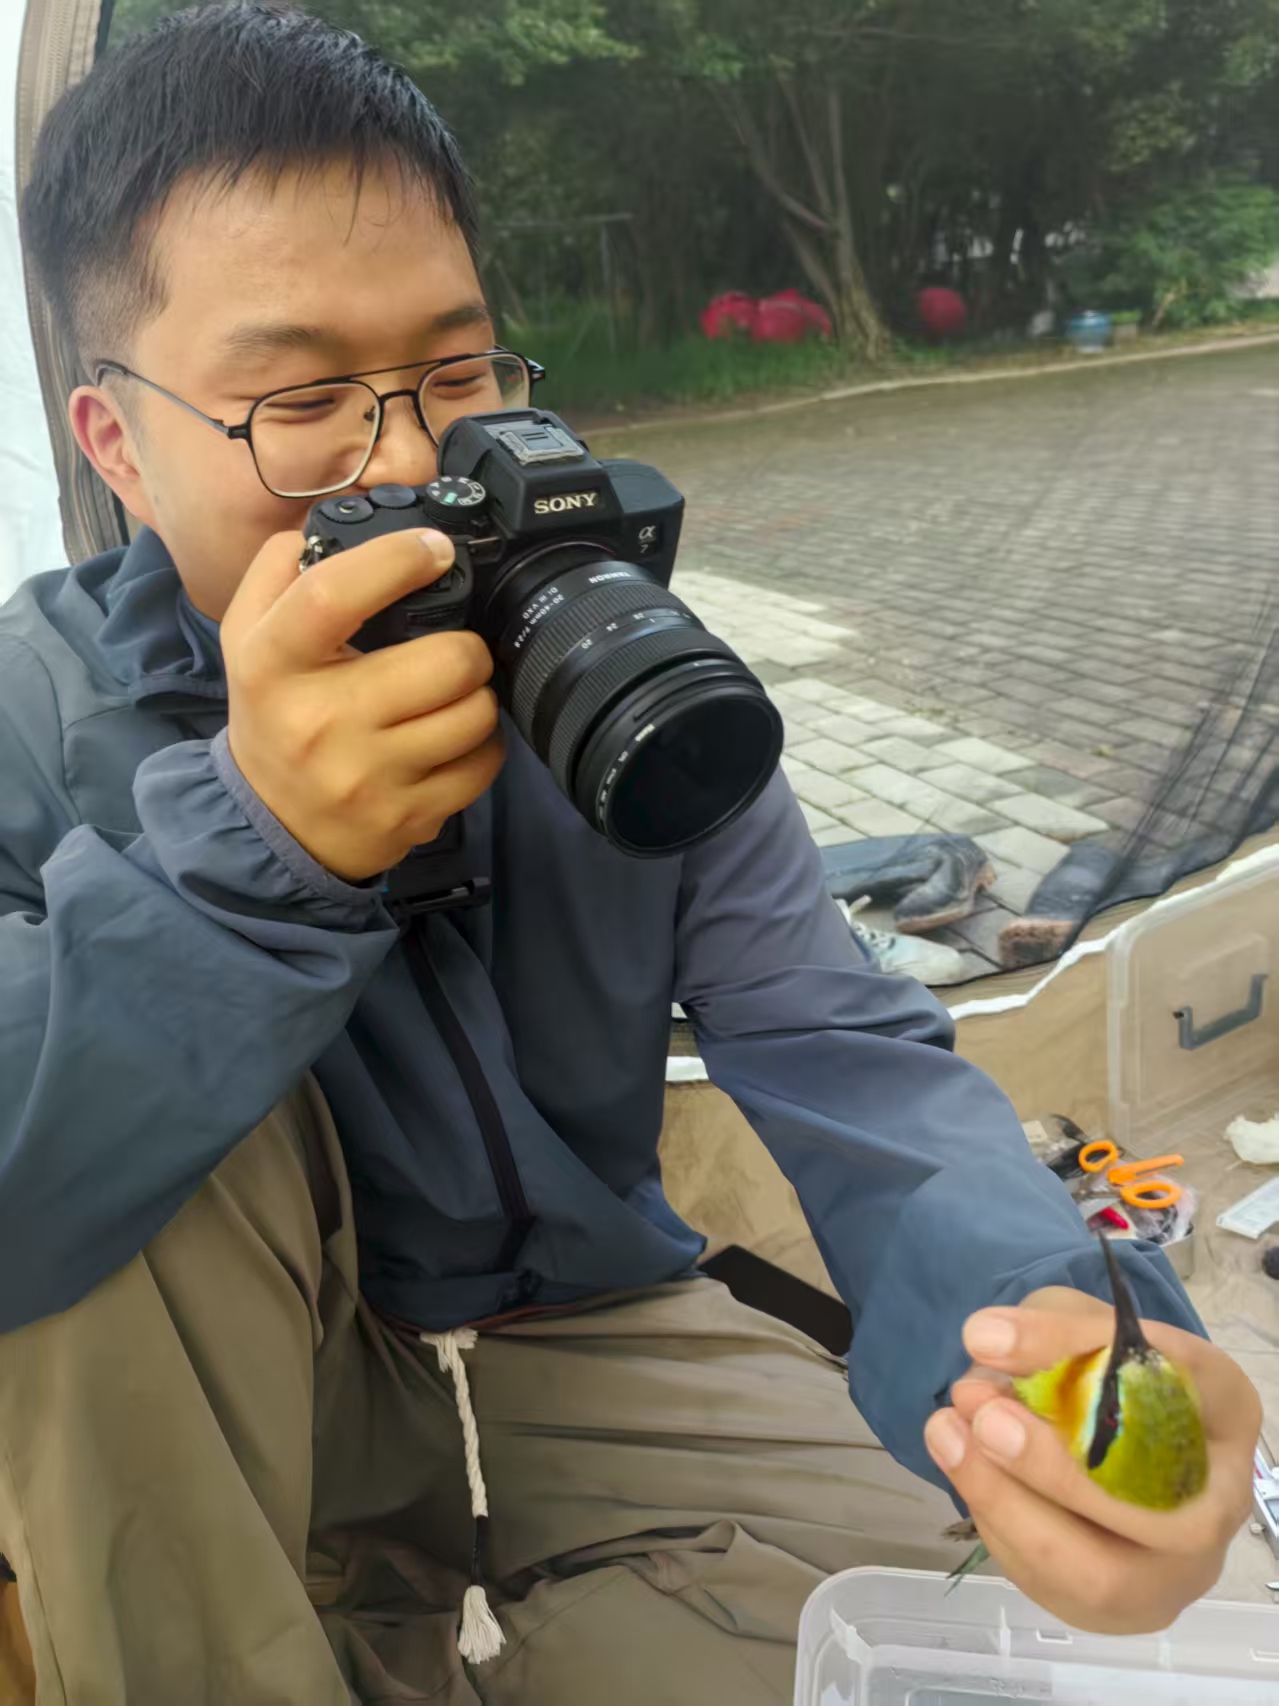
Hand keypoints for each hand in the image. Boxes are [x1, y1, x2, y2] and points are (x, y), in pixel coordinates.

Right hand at [223, 528, 503, 881]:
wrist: (272, 825)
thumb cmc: (274, 713)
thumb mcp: (247, 638)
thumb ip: (278, 570)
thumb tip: (334, 522)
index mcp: (273, 664)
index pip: (333, 594)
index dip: (396, 560)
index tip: (434, 549)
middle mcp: (320, 722)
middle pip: (445, 659)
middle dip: (467, 644)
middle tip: (454, 647)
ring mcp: (368, 776)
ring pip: (476, 713)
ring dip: (478, 695)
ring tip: (452, 694)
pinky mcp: (408, 815)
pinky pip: (483, 764)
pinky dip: (482, 744)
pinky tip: (454, 738)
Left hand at [924, 1286, 1261, 1633]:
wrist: (1104, 1426)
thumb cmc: (1102, 1369)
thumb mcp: (1079, 1324)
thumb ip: (1045, 1332)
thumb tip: (984, 1341)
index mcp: (1223, 1410)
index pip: (1174, 1393)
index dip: (1086, 1381)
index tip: (992, 1343)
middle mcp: (1216, 1502)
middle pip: (1155, 1518)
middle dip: (1054, 1471)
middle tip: (978, 1414)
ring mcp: (1173, 1568)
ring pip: (1098, 1573)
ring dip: (1007, 1503)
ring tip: (946, 1433)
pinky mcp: (1118, 1606)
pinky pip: (1056, 1586)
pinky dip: (1000, 1527)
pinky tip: (964, 1470)